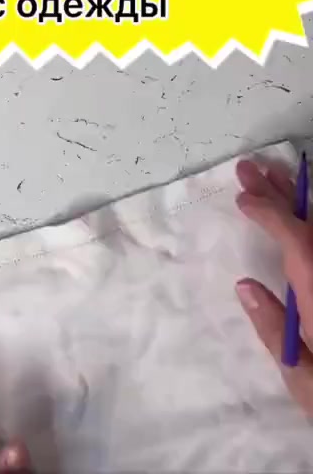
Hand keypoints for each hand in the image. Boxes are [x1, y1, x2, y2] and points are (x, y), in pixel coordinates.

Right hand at [236, 158, 312, 416]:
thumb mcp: (302, 379)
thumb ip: (272, 329)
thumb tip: (246, 285)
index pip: (298, 239)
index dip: (269, 211)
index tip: (243, 198)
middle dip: (282, 193)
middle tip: (250, 167)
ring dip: (300, 202)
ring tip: (273, 176)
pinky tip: (304, 215)